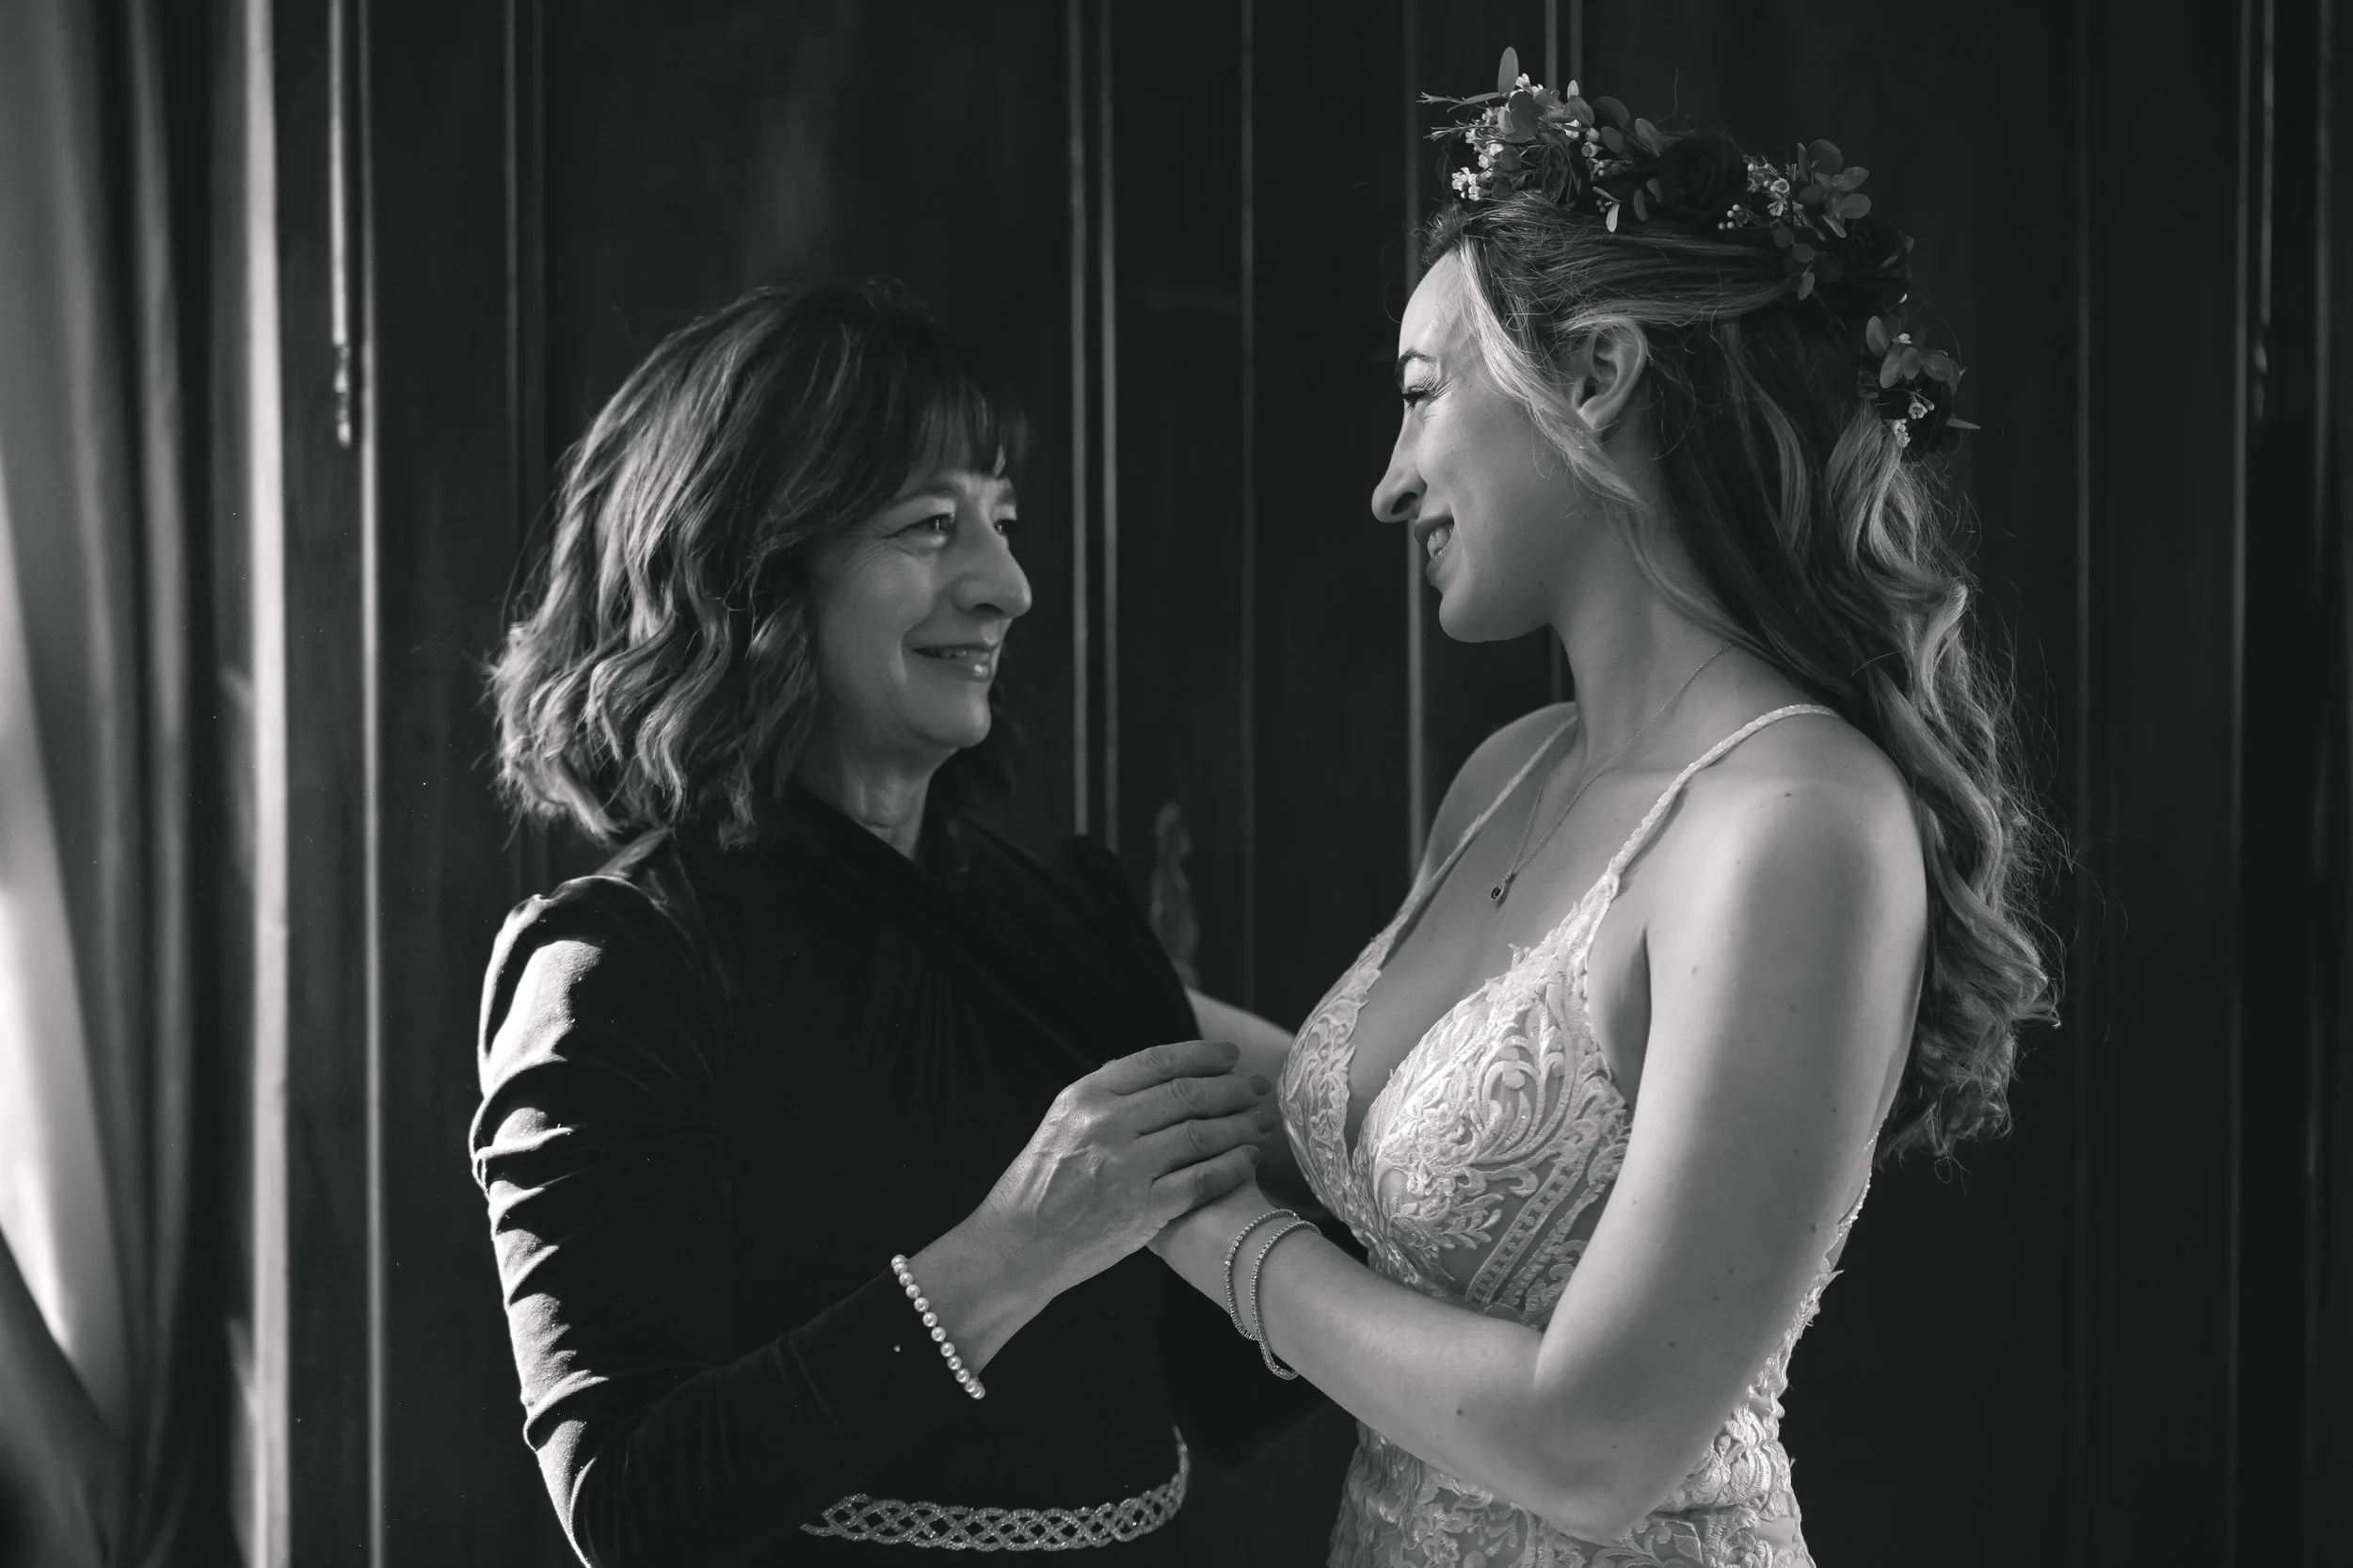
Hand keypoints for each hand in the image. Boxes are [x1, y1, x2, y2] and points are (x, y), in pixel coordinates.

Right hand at [969, 1039, 1276, 1299]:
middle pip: (1186, 1094)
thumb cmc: (1040, 1184)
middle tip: (1258, 1087)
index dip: (1201, 1054)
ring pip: (1200, 1134)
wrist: (1017, 1245)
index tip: (1230, 1055)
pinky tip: (1249, 1159)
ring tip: (1260, 1121)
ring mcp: (1126, 1168)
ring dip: (1239, 1125)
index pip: (1156, 1062)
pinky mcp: (1143, 1209)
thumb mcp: (1061, 1123)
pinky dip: (1232, 1166)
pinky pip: (1202, 1180)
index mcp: (1085, 1097)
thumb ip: (1106, 1097)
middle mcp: (1106, 1125)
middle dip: (1231, 1087)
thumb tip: (1156, 1072)